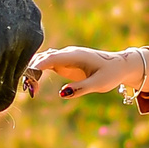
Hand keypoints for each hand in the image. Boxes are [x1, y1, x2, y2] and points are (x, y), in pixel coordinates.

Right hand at [24, 45, 139, 101]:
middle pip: (42, 58)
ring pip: (42, 60)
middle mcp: (67, 53)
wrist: (119, 65)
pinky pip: (45, 64)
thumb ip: (81, 88)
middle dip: (32, 71)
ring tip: (30, 89)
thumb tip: (62, 94)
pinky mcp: (63, 62)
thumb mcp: (99, 84)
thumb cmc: (110, 74)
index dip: (37, 67)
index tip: (29, 79)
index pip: (51, 58)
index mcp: (75, 55)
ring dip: (32, 72)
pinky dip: (37, 72)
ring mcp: (64, 57)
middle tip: (30, 90)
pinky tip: (34, 85)